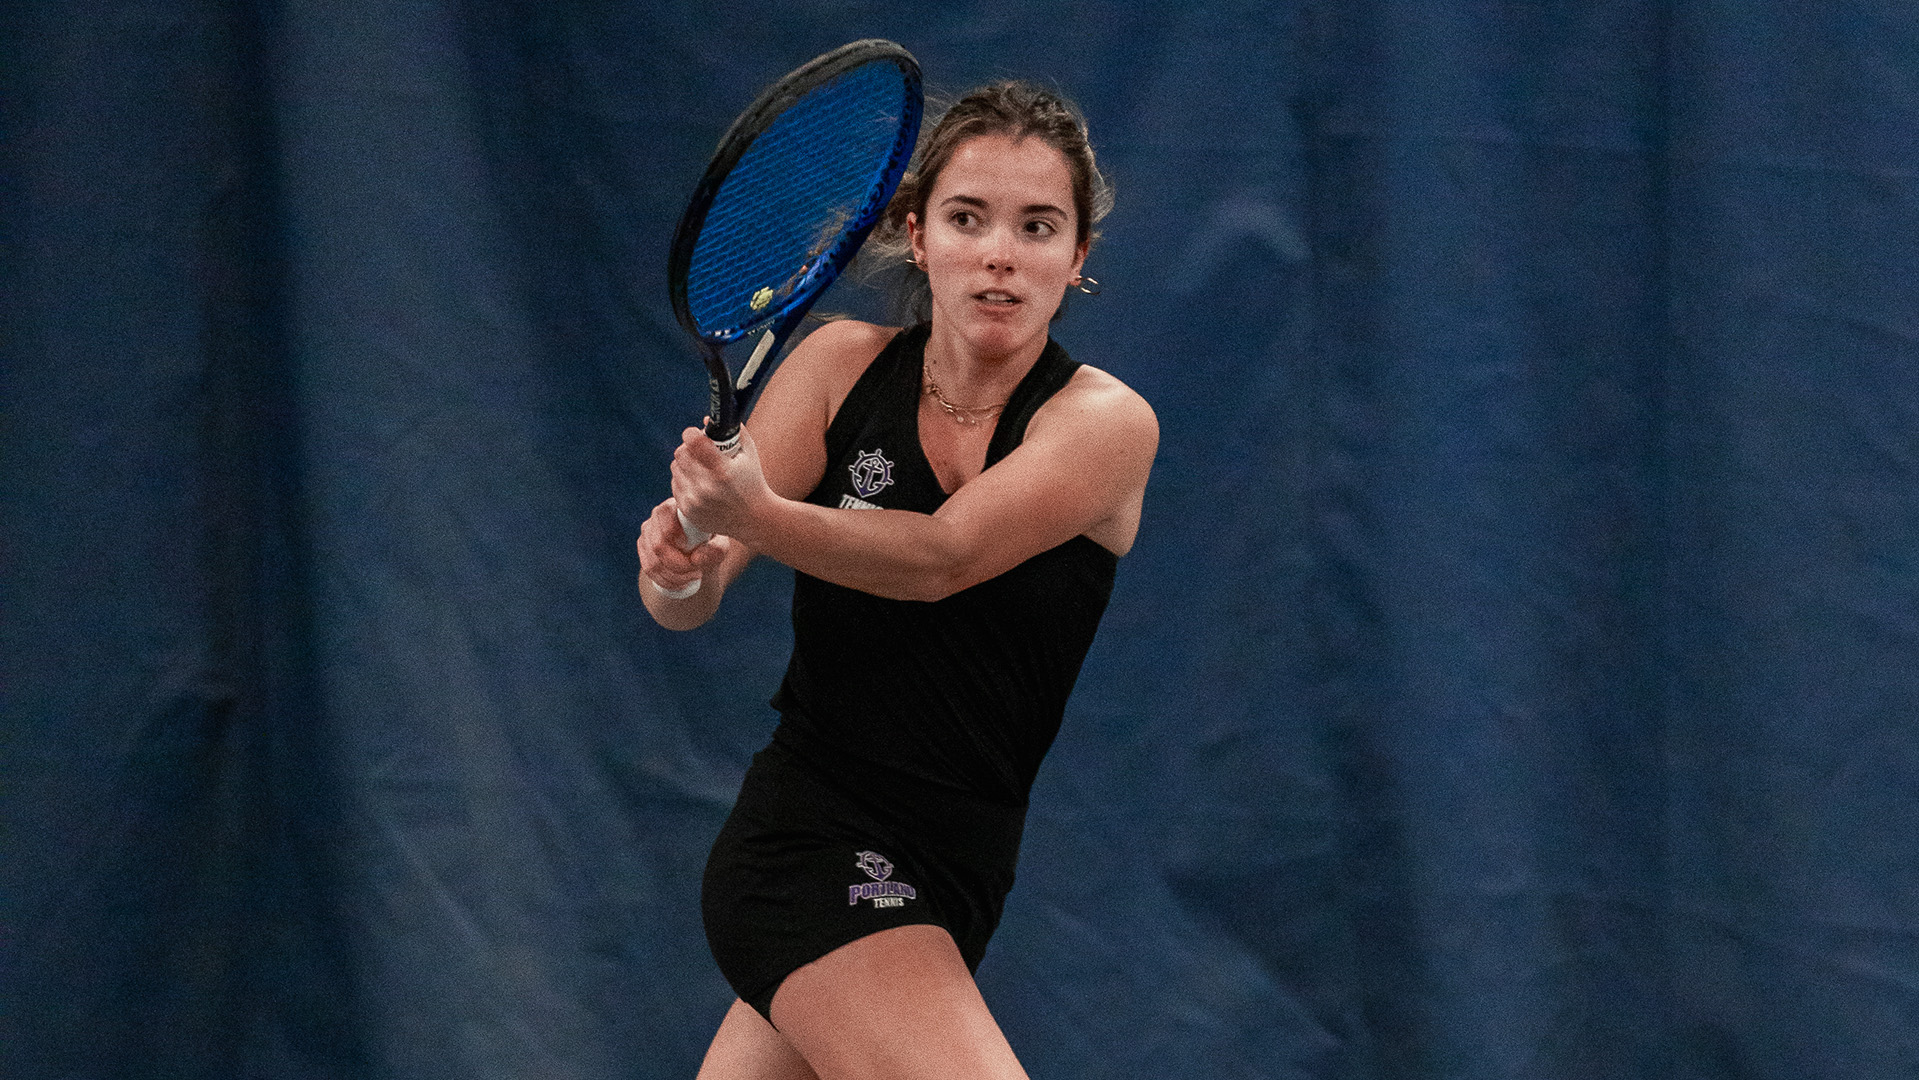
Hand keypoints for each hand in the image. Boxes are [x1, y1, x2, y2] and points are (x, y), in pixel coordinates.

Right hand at [637, 497, 732, 596]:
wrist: (700, 551)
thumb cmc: (712, 542)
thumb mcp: (720, 544)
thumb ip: (716, 549)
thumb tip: (696, 559)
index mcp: (676, 506)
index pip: (664, 513)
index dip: (673, 532)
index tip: (688, 546)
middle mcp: (657, 515)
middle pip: (658, 545)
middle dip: (679, 565)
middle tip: (697, 571)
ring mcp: (647, 532)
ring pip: (654, 562)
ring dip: (675, 576)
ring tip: (693, 577)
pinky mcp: (643, 548)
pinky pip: (649, 570)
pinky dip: (666, 581)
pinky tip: (681, 583)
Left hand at [670, 425, 770, 542]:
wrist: (755, 520)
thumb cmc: (753, 482)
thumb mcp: (750, 454)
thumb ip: (733, 432)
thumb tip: (706, 420)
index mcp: (722, 471)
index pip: (693, 442)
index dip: (691, 433)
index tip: (695, 433)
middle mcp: (706, 487)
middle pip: (681, 453)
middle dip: (689, 447)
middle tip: (698, 450)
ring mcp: (695, 501)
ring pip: (675, 468)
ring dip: (685, 464)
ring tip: (699, 467)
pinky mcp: (688, 511)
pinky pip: (675, 485)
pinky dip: (683, 479)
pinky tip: (698, 482)